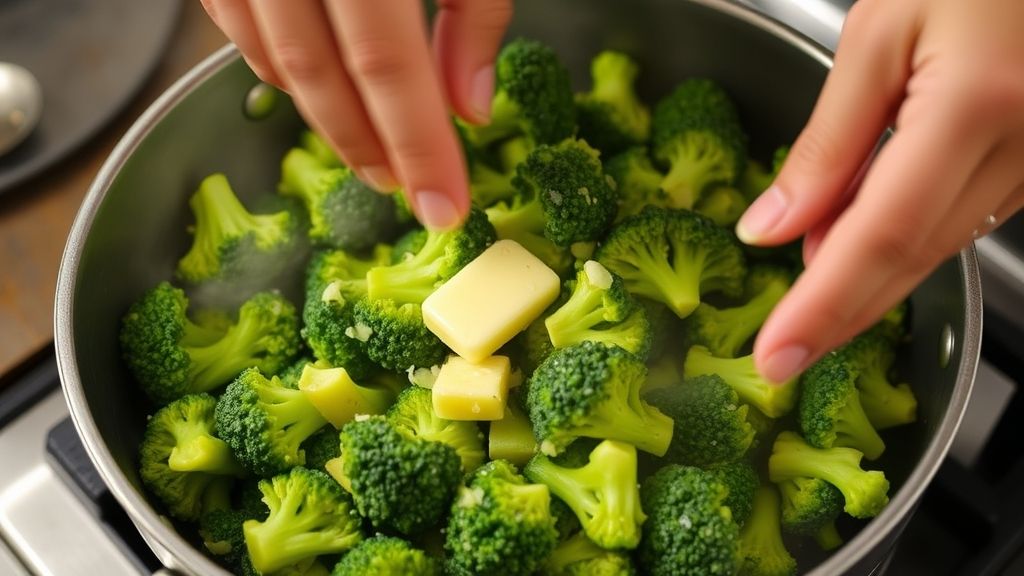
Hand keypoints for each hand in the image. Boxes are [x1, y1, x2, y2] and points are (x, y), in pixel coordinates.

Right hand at [199, 0, 512, 229]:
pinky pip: (238, 29)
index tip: (445, 208)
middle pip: (320, 75)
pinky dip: (283, 70)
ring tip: (375, 149)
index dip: (418, 146)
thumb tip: (471, 107)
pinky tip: (325, 90)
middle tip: (409, 189)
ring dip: (327, 117)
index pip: (387, 65)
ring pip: (273, 60)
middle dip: (369, 145)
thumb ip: (475, 14)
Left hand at [736, 0, 1023, 381]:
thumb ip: (826, 143)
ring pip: (938, 247)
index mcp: (974, 106)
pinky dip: (902, 238)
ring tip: (807, 272)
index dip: (823, 307)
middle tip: (782, 348)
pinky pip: (962, 220)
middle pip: (912, 257)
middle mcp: (1021, 147)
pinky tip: (857, 230)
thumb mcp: (877, 35)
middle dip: (839, 311)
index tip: (776, 356)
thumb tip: (770, 226)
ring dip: (866, 272)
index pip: (880, 236)